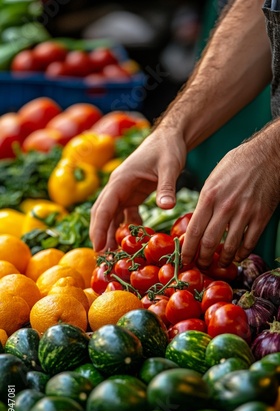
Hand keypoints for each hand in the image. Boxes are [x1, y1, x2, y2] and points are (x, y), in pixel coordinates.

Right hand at [90, 126, 186, 250]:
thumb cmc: (168, 148)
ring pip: (111, 215)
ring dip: (110, 233)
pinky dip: (125, 227)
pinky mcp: (132, 194)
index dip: (100, 229)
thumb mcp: (170, 166)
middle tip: (102, 258)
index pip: (105, 207)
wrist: (170, 137)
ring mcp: (123, 191)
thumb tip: (166, 207)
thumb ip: (167, 187)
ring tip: (113, 255)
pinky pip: (124, 214)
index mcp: (120, 180)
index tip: (98, 248)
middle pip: (102, 213)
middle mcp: (117, 186)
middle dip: (100, 235)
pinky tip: (132, 239)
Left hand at [181, 131, 279, 267]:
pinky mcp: (261, 216)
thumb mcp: (213, 179)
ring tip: (220, 264)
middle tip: (201, 265)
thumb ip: (205, 201)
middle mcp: (225, 206)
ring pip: (230, 246)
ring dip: (224, 259)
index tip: (185, 260)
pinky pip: (250, 241)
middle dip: (203, 259)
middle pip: (209, 242)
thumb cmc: (237, 164)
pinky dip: (242, 253)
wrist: (267, 154)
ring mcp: (244, 212)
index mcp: (209, 196)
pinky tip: (238, 255)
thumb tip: (197, 223)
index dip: (188, 249)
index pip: (194, 230)